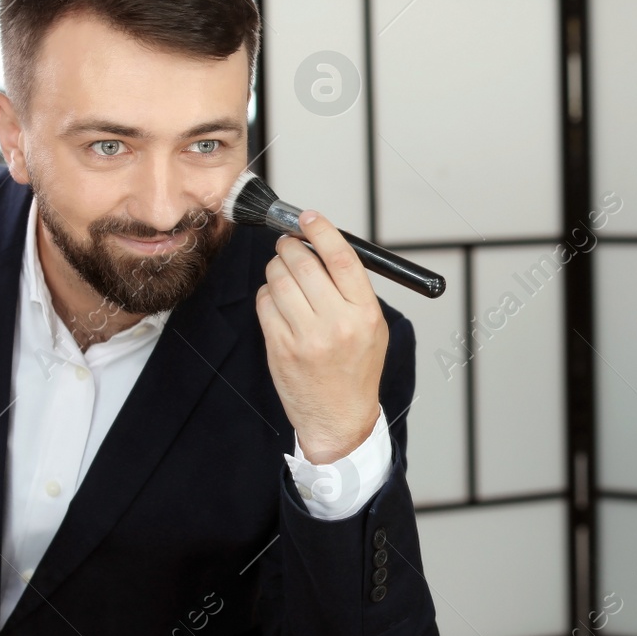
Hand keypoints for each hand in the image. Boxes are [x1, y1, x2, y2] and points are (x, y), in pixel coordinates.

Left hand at [255, 211, 387, 463]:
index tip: (309, 218)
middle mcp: (336, 324)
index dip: (322, 231)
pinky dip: (267, 294)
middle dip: (290, 246)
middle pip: (303, 264)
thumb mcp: (372, 326)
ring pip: (278, 280)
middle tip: (288, 243)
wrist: (339, 417)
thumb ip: (351, 288)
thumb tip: (321, 247)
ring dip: (276, 268)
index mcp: (364, 314)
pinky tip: (278, 301)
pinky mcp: (280, 348)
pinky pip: (264, 304)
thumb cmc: (356, 368)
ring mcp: (305, 337)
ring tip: (283, 272)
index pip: (341, 258)